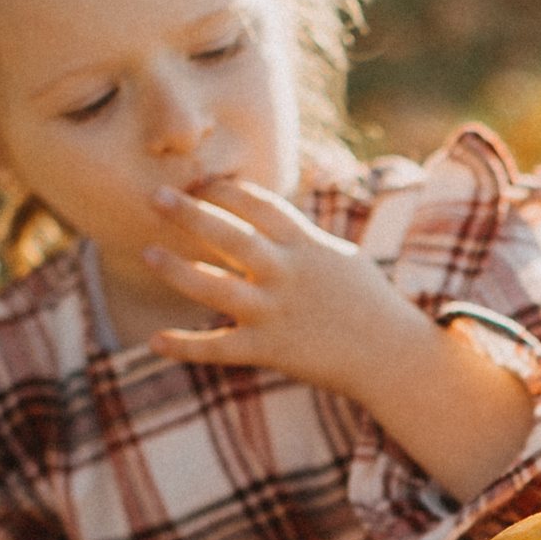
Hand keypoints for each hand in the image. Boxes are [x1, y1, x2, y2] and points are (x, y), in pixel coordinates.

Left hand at [140, 178, 535, 500]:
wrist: (392, 356)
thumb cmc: (369, 304)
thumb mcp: (340, 257)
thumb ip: (302, 237)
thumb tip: (271, 217)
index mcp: (306, 245)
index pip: (258, 204)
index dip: (225, 189)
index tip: (200, 182)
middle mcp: (286, 273)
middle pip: (230, 234)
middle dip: (190, 212)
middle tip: (156, 195)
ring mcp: (275, 311)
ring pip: (214, 286)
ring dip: (177, 269)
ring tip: (148, 253)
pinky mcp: (269, 349)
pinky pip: (218, 347)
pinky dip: (185, 346)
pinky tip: (154, 341)